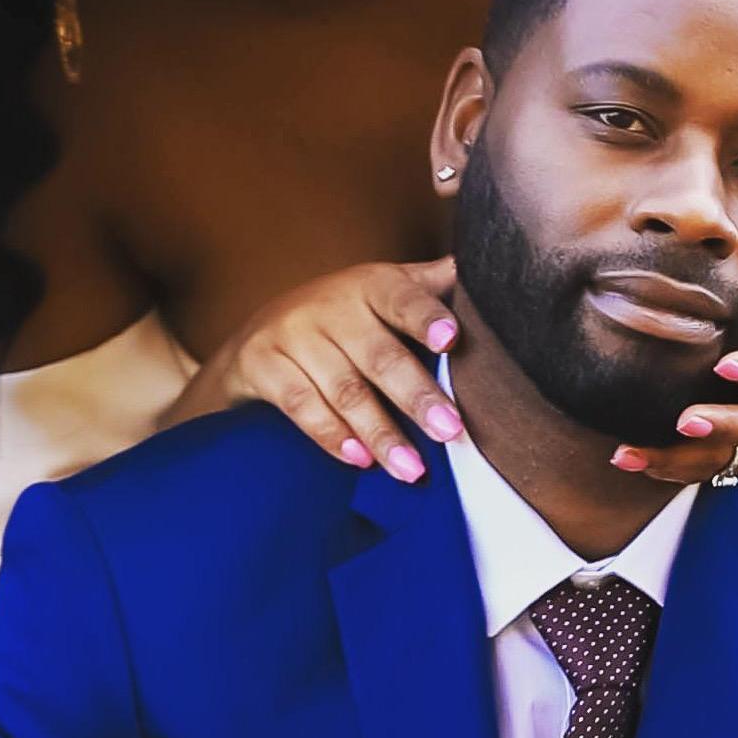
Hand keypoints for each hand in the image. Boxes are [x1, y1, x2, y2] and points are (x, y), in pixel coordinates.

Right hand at [191, 259, 461, 484]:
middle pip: (379, 355)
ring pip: (344, 389)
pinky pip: (301, 405)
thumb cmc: (341, 320)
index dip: (426, 317)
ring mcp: (292, 333)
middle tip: (449, 430)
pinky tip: (359, 460)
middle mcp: (330, 305)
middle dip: (416, 395)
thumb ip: (427, 288)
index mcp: (370, 285)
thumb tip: (479, 269)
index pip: (402, 298)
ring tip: (411, 468)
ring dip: (380, 432)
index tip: (451, 339)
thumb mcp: (382, 294)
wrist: (258, 338)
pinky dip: (331, 435)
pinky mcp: (261, 363)